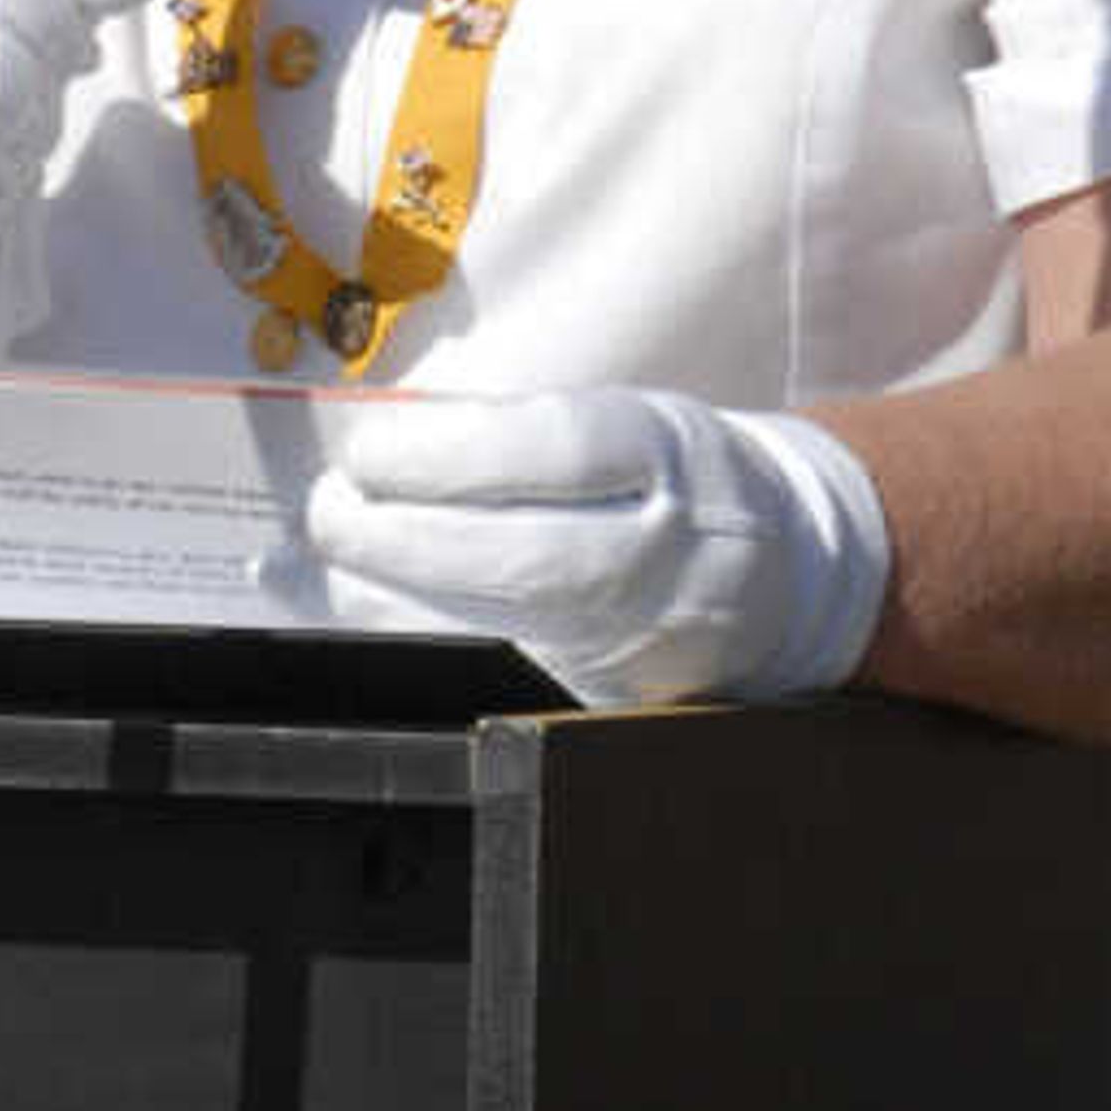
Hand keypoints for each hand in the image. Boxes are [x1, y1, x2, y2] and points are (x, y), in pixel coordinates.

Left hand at [302, 379, 892, 704]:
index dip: (448, 455)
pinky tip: (375, 602)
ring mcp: (652, 631)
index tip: (368, 450)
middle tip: (330, 511)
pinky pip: (514, 657)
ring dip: (402, 589)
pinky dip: (431, 628)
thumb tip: (382, 443)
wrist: (780, 567)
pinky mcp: (624, 687)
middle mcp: (669, 551)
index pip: (556, 453)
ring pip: (514, 620)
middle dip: (407, 538)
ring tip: (338, 550)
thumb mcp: (622, 423)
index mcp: (670, 457)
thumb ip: (517, 434)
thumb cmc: (671, 476)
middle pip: (530, 556)